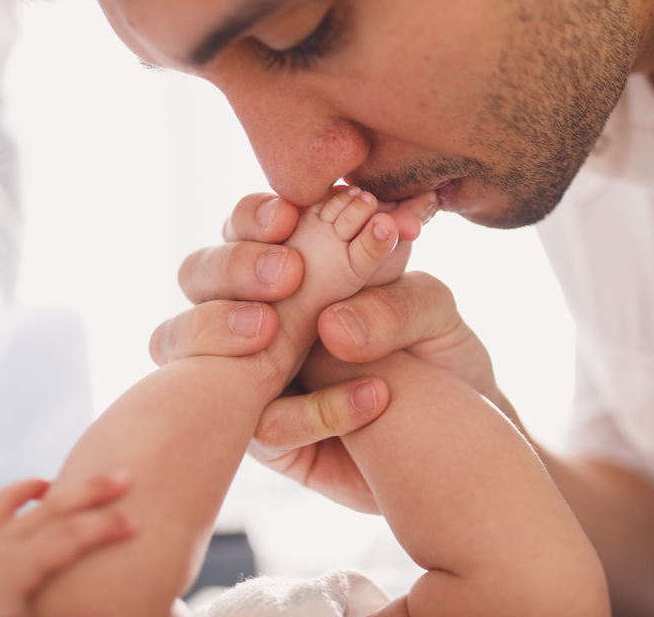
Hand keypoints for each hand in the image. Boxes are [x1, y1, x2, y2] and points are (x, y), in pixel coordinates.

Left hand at [0, 472, 135, 616]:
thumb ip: (69, 612)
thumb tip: (118, 610)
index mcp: (11, 571)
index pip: (68, 536)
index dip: (104, 528)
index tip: (137, 523)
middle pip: (49, 506)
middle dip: (89, 490)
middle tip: (126, 476)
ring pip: (12, 502)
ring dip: (44, 487)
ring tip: (64, 481)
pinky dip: (16, 500)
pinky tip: (34, 504)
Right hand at [155, 191, 508, 510]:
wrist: (464, 433)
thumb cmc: (438, 353)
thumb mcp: (431, 310)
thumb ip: (394, 297)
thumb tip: (334, 326)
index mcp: (288, 264)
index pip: (246, 226)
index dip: (255, 217)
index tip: (288, 218)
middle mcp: (254, 313)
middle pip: (199, 274)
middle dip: (232, 266)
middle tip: (286, 274)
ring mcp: (248, 375)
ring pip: (189, 343)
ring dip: (222, 328)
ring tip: (274, 331)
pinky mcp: (268, 436)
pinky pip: (264, 424)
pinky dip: (317, 410)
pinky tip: (376, 396)